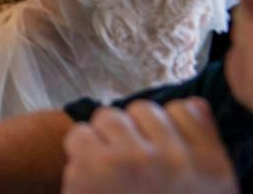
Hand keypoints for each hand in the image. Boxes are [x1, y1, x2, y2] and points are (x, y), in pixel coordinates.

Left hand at [62, 99, 235, 193]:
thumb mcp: (207, 191)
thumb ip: (202, 145)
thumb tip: (193, 103)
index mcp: (210, 168)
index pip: (185, 111)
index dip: (163, 128)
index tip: (157, 155)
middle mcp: (176, 160)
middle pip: (142, 110)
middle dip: (132, 134)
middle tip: (129, 171)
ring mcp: (135, 159)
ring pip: (108, 117)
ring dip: (103, 141)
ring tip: (109, 174)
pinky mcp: (96, 165)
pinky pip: (80, 134)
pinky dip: (78, 154)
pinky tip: (90, 181)